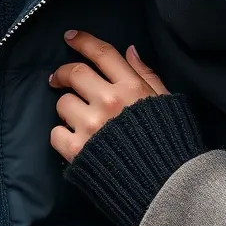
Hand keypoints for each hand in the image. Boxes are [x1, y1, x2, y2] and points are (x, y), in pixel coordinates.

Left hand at [50, 30, 167, 162]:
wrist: (166, 187)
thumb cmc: (170, 143)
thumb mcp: (166, 102)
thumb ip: (147, 75)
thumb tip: (130, 51)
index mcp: (132, 88)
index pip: (102, 53)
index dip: (83, 41)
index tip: (70, 37)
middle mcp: (110, 102)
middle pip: (75, 73)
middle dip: (62, 73)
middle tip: (58, 79)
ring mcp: (91, 126)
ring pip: (63, 103)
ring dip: (67, 108)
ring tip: (76, 118)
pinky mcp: (78, 151)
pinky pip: (56, 133)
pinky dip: (61, 135)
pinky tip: (74, 141)